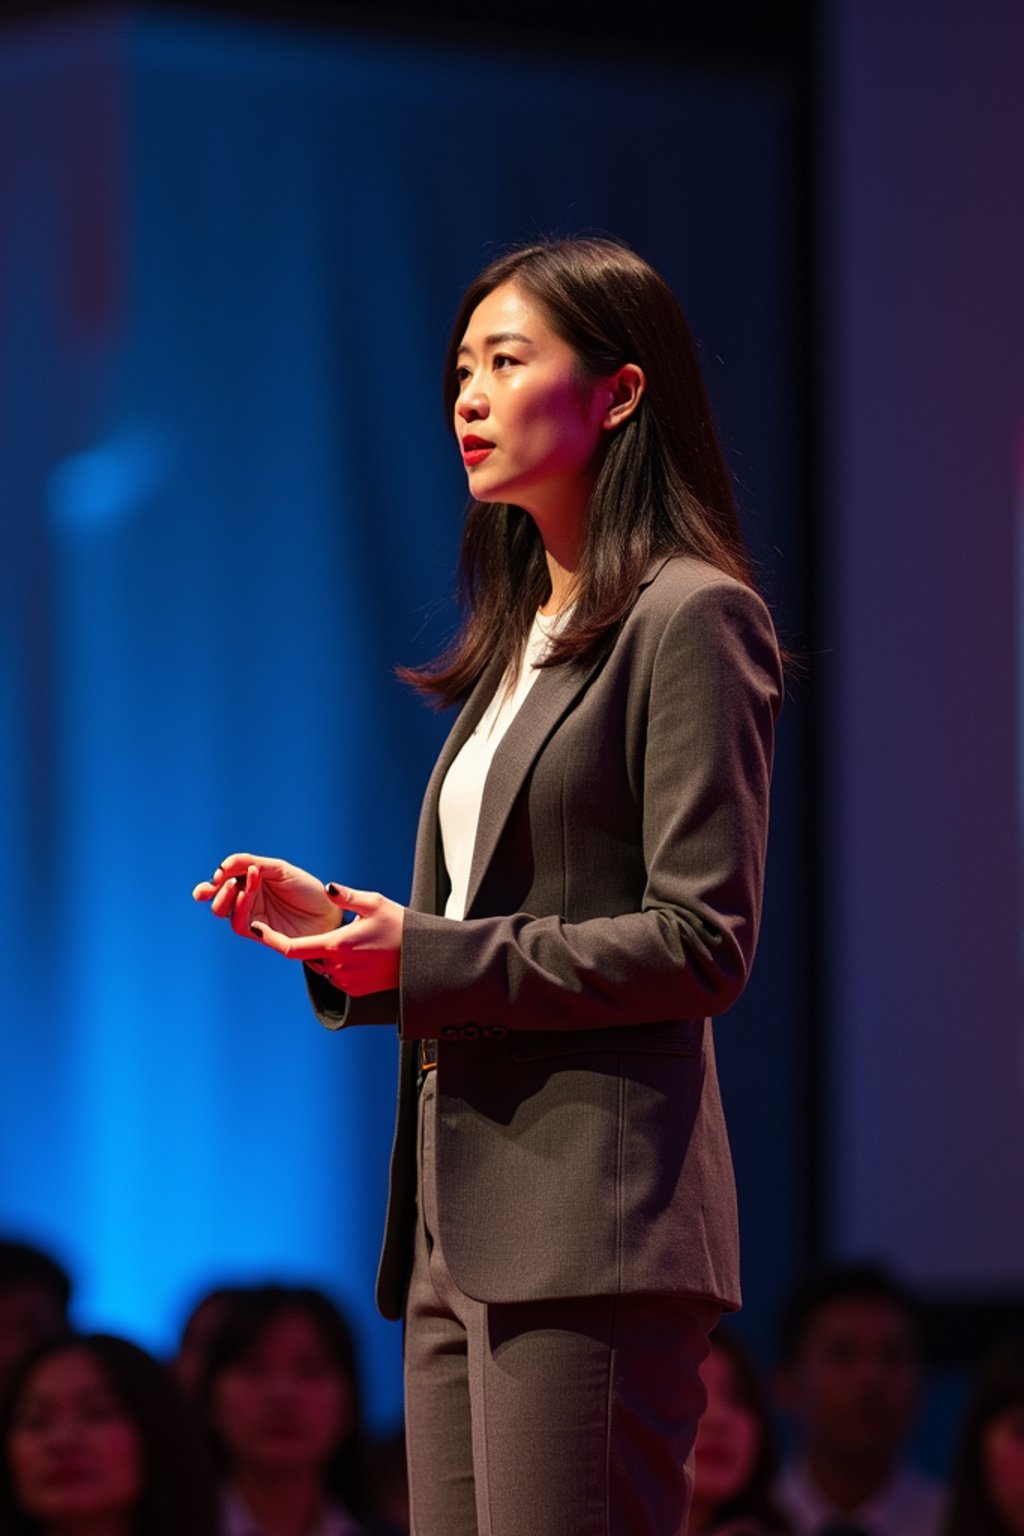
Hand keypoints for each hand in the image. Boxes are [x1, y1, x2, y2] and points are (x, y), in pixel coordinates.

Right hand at [192, 853, 340, 941]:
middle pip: (217, 897)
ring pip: (222, 910)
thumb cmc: (306, 889)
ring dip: (225, 896)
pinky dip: (239, 907)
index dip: (214, 878)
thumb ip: (249, 864)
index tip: (217, 873)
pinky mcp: (257, 933)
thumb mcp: (278, 869)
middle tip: (221, 879)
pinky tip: (245, 893)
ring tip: (235, 883)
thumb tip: (221, 867)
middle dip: (213, 889)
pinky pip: (239, 923)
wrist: (328, 912)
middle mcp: (247, 900)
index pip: (223, 880)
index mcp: (251, 883)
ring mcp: (251, 916)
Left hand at [253, 883, 403, 996]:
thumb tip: (326, 887)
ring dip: (326, 953)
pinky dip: (340, 964)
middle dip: (311, 941)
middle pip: (307, 955)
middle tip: (335, 927)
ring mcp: (347, 981)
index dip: (269, 939)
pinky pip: (337, 976)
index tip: (254, 928)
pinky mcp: (357, 990)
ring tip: (354, 938)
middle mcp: (337, 967)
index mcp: (336, 945)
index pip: (290, 948)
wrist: (424, 961)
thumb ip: (345, 896)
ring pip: (322, 966)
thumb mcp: (375, 903)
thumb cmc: (401, 927)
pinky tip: (362, 953)